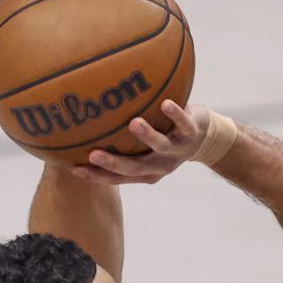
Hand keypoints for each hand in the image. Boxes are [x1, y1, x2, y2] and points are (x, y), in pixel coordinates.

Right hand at [67, 101, 212, 185]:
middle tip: (93, 154)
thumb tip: (84, 128)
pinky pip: (183, 124)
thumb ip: (122, 142)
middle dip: (114, 162)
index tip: (75, 168)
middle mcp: (160, 164)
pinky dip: (175, 114)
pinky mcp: (192, 133)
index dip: (97, 176)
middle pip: (135, 168)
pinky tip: (166, 104)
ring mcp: (177, 150)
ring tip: (133, 123)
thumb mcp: (144, 147)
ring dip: (147, 135)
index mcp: (146, 171)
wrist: (207, 138)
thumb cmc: (165, 138)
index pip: (118, 178)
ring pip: (160, 145)